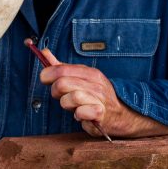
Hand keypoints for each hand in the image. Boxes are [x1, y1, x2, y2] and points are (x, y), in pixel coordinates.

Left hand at [38, 48, 167, 138]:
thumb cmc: (97, 96)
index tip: (45, 80)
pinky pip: (80, 113)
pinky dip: (77, 116)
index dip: (47, 74)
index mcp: (89, 72)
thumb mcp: (81, 78)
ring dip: (66, 105)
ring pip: (69, 99)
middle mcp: (95, 83)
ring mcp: (98, 98)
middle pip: (62, 83)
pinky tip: (82, 115)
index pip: (61, 69)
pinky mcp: (100, 113)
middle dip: (56, 92)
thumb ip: (61, 67)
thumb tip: (44, 52)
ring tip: (73, 107)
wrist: (123, 113)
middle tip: (62, 96)